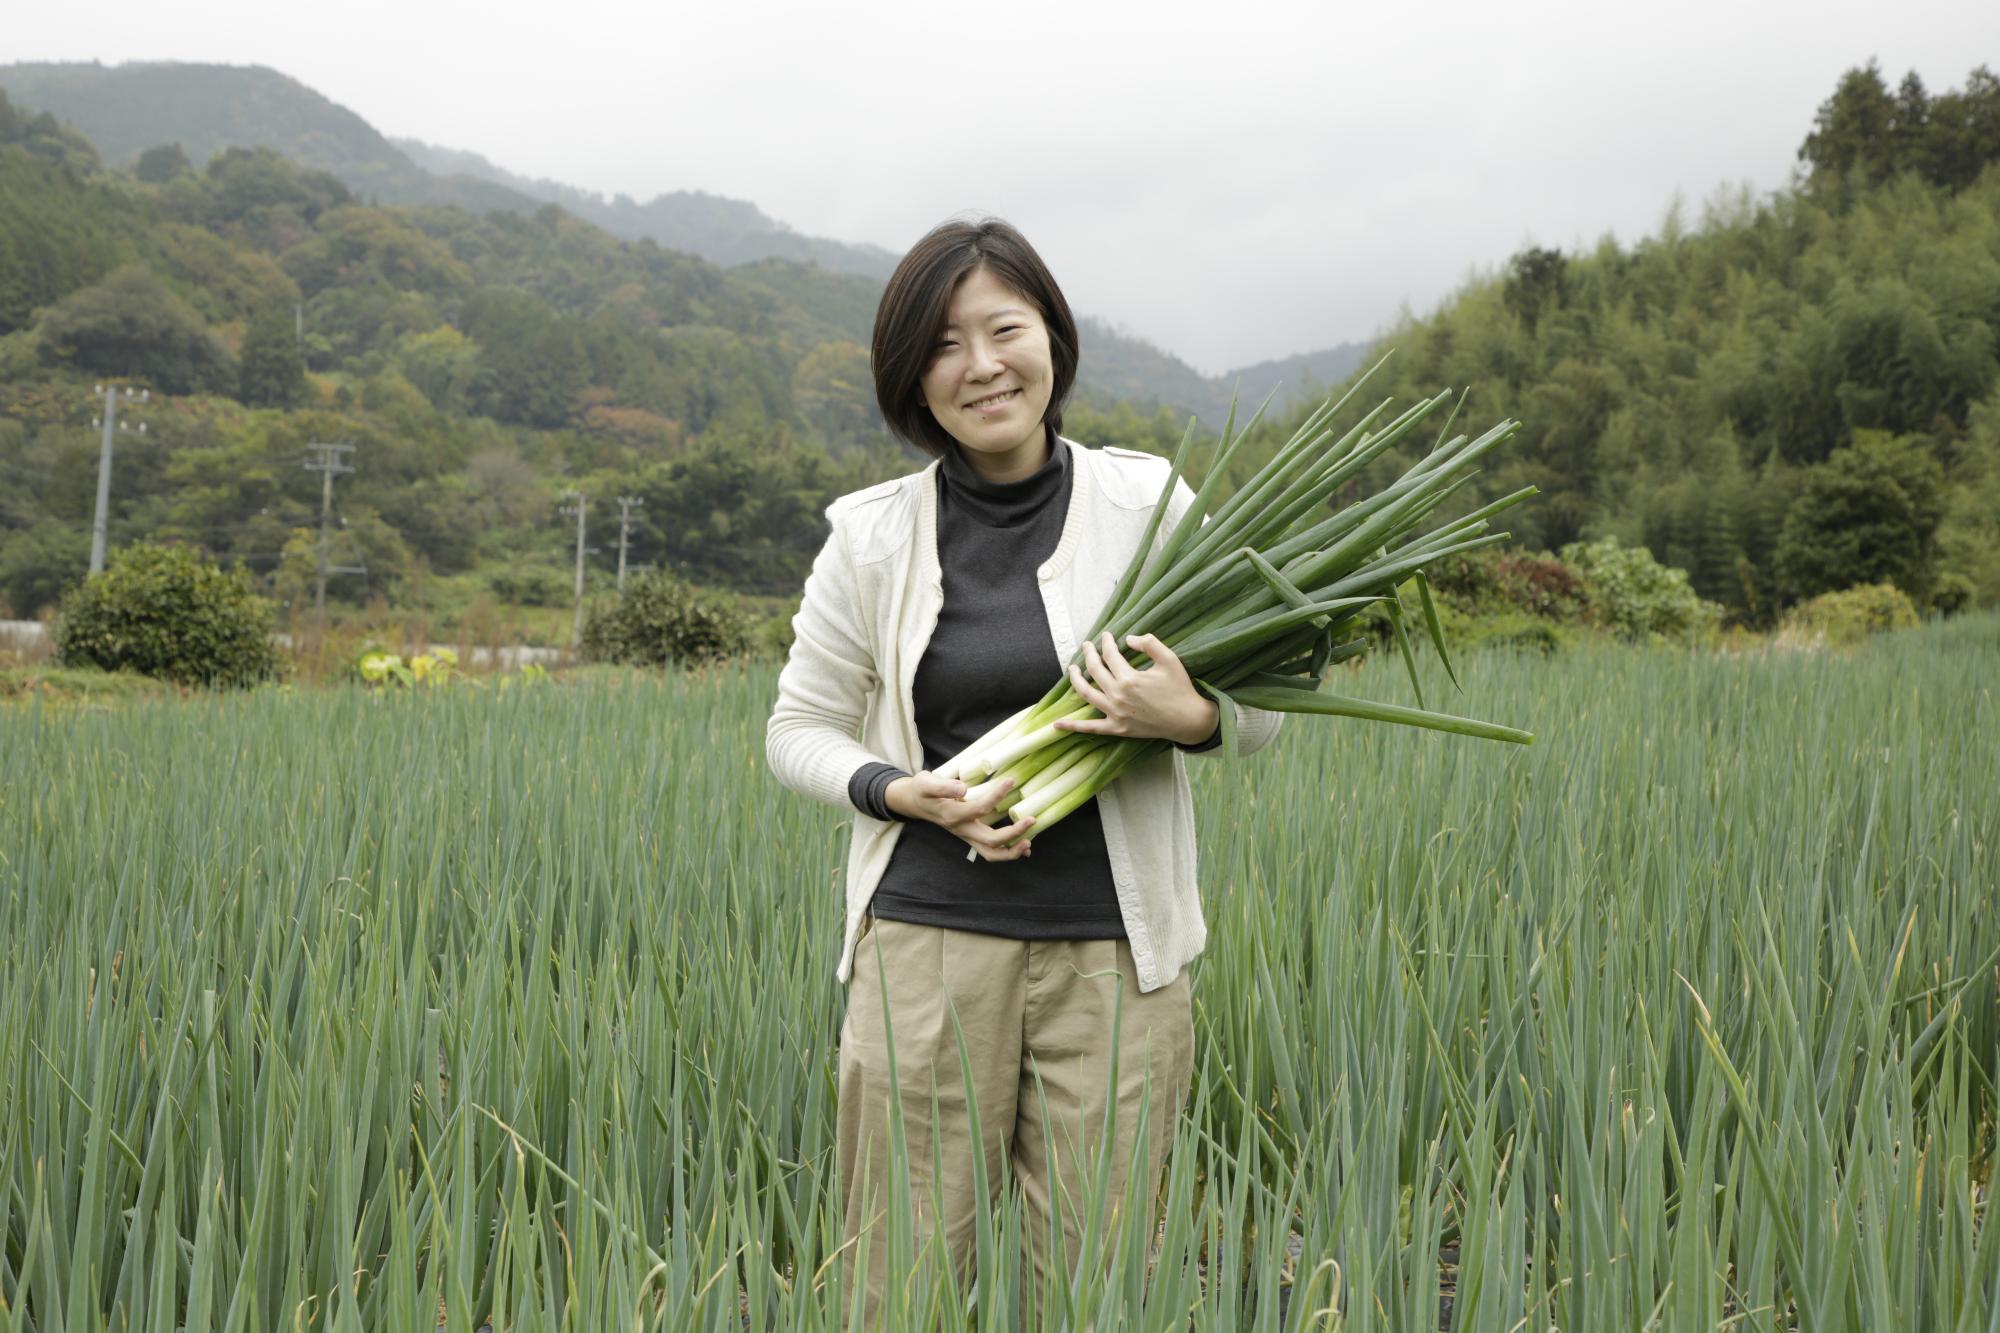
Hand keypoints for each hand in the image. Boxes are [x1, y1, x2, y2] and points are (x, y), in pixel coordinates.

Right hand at [885, 770, 1034, 860]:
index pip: (979, 808)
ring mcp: (967, 836)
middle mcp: (961, 830)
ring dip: (1012, 851)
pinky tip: (1024, 846)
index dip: (996, 796)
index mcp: (951, 815)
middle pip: (990, 842)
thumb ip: (943, 786)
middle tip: (1032, 820)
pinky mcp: (971, 837)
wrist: (915, 803)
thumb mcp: (926, 782)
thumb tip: (963, 789)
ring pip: (991, 853)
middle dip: (1013, 834)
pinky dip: (1008, 852)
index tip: (1011, 781)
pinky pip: (991, 850)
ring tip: (1029, 842)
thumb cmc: (922, 790)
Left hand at [1056, 632, 1217, 746]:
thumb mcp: (1169, 659)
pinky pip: (1090, 728)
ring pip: (1085, 694)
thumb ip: (1149, 643)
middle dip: (1089, 654)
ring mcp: (1114, 714)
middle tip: (1087, 645)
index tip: (1106, 635)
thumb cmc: (1179, 688)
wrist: (1188, 720)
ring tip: (1072, 669)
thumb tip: (1128, 639)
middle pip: (1095, 670)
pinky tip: (1056, 725)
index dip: (1106, 642)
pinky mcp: (1116, 728)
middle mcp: (1117, 696)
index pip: (1110, 655)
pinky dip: (1072, 727)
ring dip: (1075, 679)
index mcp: (1129, 678)